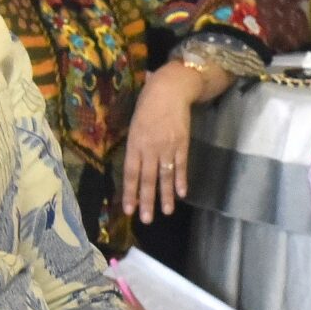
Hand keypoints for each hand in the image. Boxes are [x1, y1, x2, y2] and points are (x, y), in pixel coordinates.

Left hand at [122, 64, 202, 222]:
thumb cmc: (148, 103)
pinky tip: (181, 193)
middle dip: (147, 201)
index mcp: (135, 143)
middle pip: (148, 179)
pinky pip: (181, 166)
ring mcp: (167, 147)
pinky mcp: (182, 144)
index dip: (130, 192)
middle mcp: (150, 148)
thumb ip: (134, 144)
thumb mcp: (134, 122)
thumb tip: (132, 163)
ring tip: (166, 212)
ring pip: (165, 176)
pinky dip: (181, 180)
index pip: (131, 173)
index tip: (128, 210)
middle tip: (146, 219)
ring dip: (166, 196)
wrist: (171, 89)